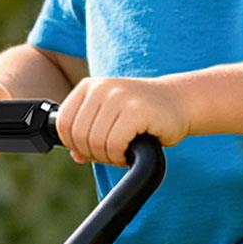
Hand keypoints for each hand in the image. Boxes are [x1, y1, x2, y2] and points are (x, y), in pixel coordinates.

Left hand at [54, 76, 191, 165]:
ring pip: (95, 142)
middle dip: (94, 153)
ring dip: (109, 156)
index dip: (75, 144)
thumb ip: (88, 134)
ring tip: (124, 151)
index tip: (94, 149)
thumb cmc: (142, 114)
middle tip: (113, 153)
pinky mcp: (136, 109)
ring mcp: (119, 96)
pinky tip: (131, 151)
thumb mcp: (109, 120)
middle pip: (78, 135)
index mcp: (87, 87)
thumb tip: (75, 155)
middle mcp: (101, 87)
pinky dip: (120, 156)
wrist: (180, 102)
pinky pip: (114, 144)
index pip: (62, 124)